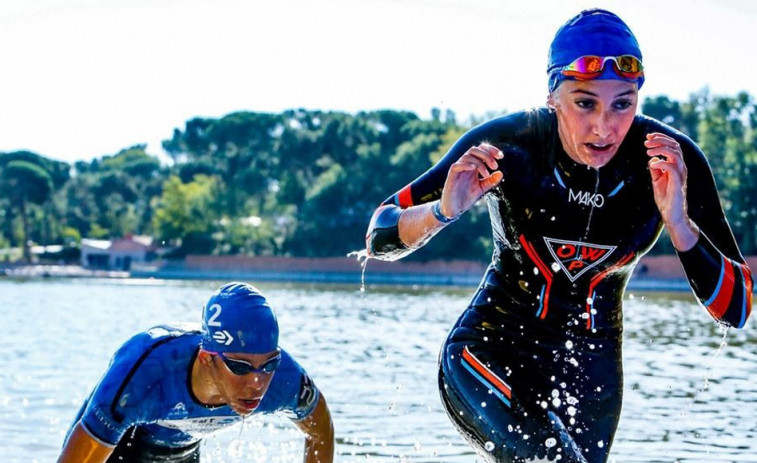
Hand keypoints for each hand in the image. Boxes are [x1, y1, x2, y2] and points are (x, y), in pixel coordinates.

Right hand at [439, 143, 503, 217]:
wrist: (455, 208)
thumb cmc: (466, 197)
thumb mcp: (482, 188)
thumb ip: (491, 181)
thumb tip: (501, 173)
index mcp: (473, 165)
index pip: (481, 150)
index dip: (491, 150)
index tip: (501, 156)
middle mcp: (465, 165)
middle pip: (475, 149)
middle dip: (487, 155)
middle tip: (495, 166)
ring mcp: (458, 169)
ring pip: (467, 156)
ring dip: (480, 163)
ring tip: (487, 175)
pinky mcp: (451, 176)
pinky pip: (457, 165)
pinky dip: (466, 165)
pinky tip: (474, 169)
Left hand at [645, 132, 697, 249]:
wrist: (672, 214)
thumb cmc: (666, 197)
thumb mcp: (656, 180)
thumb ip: (655, 169)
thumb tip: (652, 158)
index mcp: (676, 165)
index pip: (672, 145)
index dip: (661, 138)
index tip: (648, 137)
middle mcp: (681, 167)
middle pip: (675, 145)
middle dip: (660, 140)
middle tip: (646, 141)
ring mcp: (681, 175)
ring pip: (675, 154)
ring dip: (661, 149)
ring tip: (648, 150)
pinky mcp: (678, 183)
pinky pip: (672, 168)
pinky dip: (661, 163)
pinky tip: (652, 165)